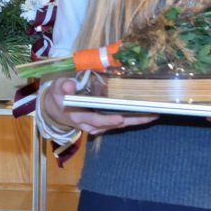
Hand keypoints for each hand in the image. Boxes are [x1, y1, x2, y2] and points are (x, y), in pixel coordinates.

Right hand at [41, 77, 156, 135]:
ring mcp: (99, 124)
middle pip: (114, 124)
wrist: (57, 109)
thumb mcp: (56, 89)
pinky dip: (133, 118)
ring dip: (136, 120)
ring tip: (154, 113)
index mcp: (78, 116)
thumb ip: (62, 87)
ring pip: (120, 124)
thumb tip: (69, 85)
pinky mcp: (104, 122)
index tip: (120, 119)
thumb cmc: (58, 96)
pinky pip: (120, 122)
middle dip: (132, 120)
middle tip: (150, 115)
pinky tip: (146, 113)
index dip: (107, 120)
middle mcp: (91, 124)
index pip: (95, 120)